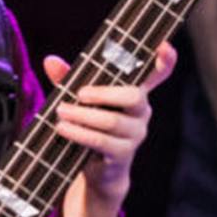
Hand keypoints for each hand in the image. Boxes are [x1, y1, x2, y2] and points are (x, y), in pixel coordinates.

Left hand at [44, 43, 175, 216]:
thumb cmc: (91, 126)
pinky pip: (102, 141)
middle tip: (79, 94)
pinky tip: (62, 128)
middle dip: (104, 93)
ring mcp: (135, 134)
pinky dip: (80, 133)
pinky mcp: (123, 154)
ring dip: (83, 116)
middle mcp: (141, 112)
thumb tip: (51, 61)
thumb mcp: (80, 100)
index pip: (158, 75)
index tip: (164, 46)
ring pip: (112, 121)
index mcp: (135, 93)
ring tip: (60, 112)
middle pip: (133, 96)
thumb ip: (69, 79)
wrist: (97, 170)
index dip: (165, 61)